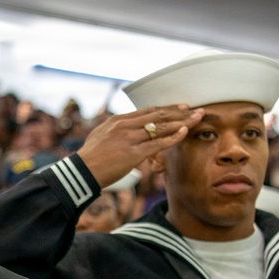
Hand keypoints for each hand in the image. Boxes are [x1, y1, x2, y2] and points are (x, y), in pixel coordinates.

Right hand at [77, 105, 203, 188]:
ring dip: (182, 122)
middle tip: (195, 109)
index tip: (181, 107)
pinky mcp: (133, 153)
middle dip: (179, 112)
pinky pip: (158, 143)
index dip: (166, 108)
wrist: (81, 171)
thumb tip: (123, 131)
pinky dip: (173, 137)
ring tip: (197, 118)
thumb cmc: (89, 158)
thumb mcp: (100, 136)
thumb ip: (114, 131)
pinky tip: (185, 132)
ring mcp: (129, 138)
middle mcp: (125, 125)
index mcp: (117, 120)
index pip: (147, 111)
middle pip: (158, 115)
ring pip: (161, 127)